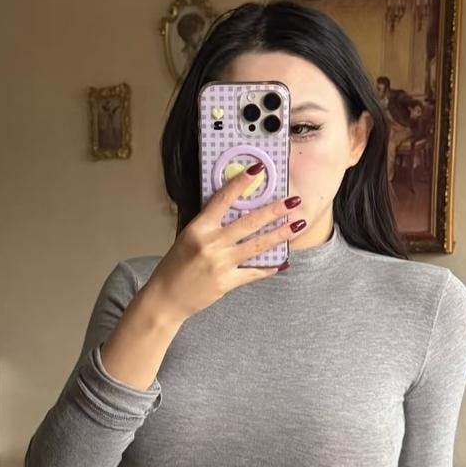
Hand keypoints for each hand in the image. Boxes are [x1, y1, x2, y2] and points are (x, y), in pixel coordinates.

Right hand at [150, 165, 305, 321]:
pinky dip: (269, 267)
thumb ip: (210, 224)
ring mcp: (221, 263)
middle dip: (275, 210)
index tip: (258, 169)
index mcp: (199, 227)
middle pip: (250, 222)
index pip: (223, 199)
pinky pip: (254, 272)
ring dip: (281, 234)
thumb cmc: (175, 265)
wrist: (166, 297)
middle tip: (293, 201)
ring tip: (298, 225)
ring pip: (258, 245)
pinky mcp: (228, 282)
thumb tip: (236, 210)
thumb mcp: (188, 237)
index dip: (241, 182)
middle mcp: (212, 243)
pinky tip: (283, 261)